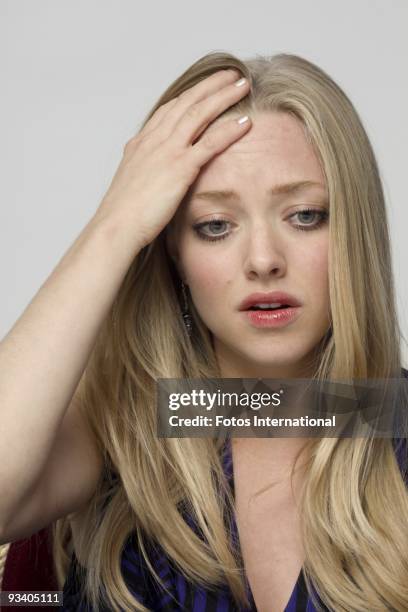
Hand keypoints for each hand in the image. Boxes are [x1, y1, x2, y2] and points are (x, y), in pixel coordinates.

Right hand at [95, 69, 250, 249]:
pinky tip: (245, 122)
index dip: (189, 95)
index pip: (168, 110)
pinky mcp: (180, 168)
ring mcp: (167, 152)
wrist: (117, 226)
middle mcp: (154, 141)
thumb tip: (153, 175)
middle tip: (231, 74)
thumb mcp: (132, 185)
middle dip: (210, 85)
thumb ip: (145, 172)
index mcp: (142, 143)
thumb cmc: (123, 215)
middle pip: (186, 103)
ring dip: (223, 96)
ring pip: (199, 114)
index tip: (205, 87)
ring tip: (243, 84)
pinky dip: (229, 129)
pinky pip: (210, 143)